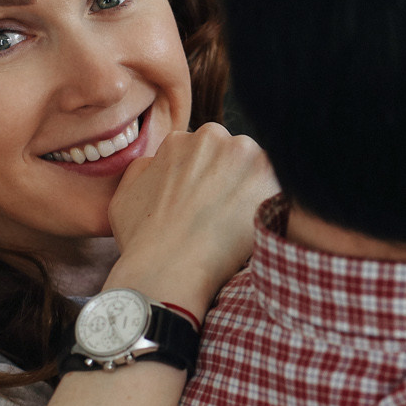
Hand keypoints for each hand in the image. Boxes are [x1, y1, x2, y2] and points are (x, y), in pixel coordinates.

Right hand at [103, 124, 278, 314]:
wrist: (169, 268)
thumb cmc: (143, 241)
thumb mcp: (123, 197)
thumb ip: (143, 169)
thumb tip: (157, 162)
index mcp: (180, 140)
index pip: (207, 154)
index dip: (211, 182)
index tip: (211, 205)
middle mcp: (212, 136)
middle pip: (235, 155)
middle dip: (235, 180)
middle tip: (228, 216)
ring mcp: (245, 153)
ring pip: (260, 168)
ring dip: (256, 190)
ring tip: (243, 225)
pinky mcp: (271, 176)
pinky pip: (282, 186)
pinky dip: (275, 204)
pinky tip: (258, 228)